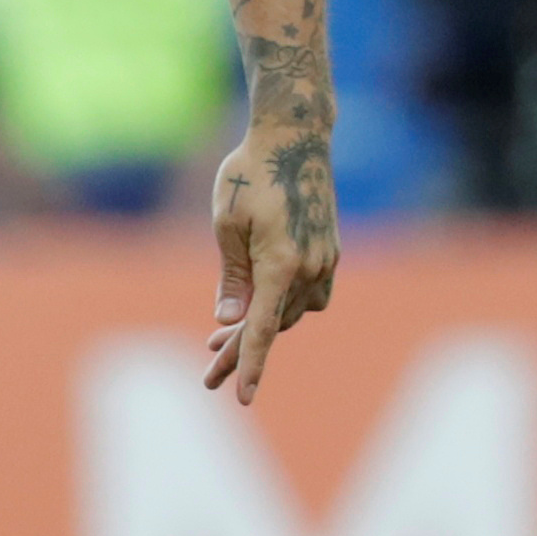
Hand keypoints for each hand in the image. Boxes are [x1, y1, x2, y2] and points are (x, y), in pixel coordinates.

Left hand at [204, 122, 339, 404]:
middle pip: (272, 325)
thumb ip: (231, 277)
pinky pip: (310, 295)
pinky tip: (265, 306)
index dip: (248, 365)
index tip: (241, 397)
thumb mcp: (226, 224)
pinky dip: (287, 306)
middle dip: (240, 349)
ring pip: (291, 312)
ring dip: (261, 327)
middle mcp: (308, 267)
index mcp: (279, 263)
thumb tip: (229, 320)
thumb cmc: (249, 173)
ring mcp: (324, 260)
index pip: (260, 329)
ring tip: (220, 339)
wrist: (295, 138)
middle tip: (207, 373)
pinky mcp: (328, 251)